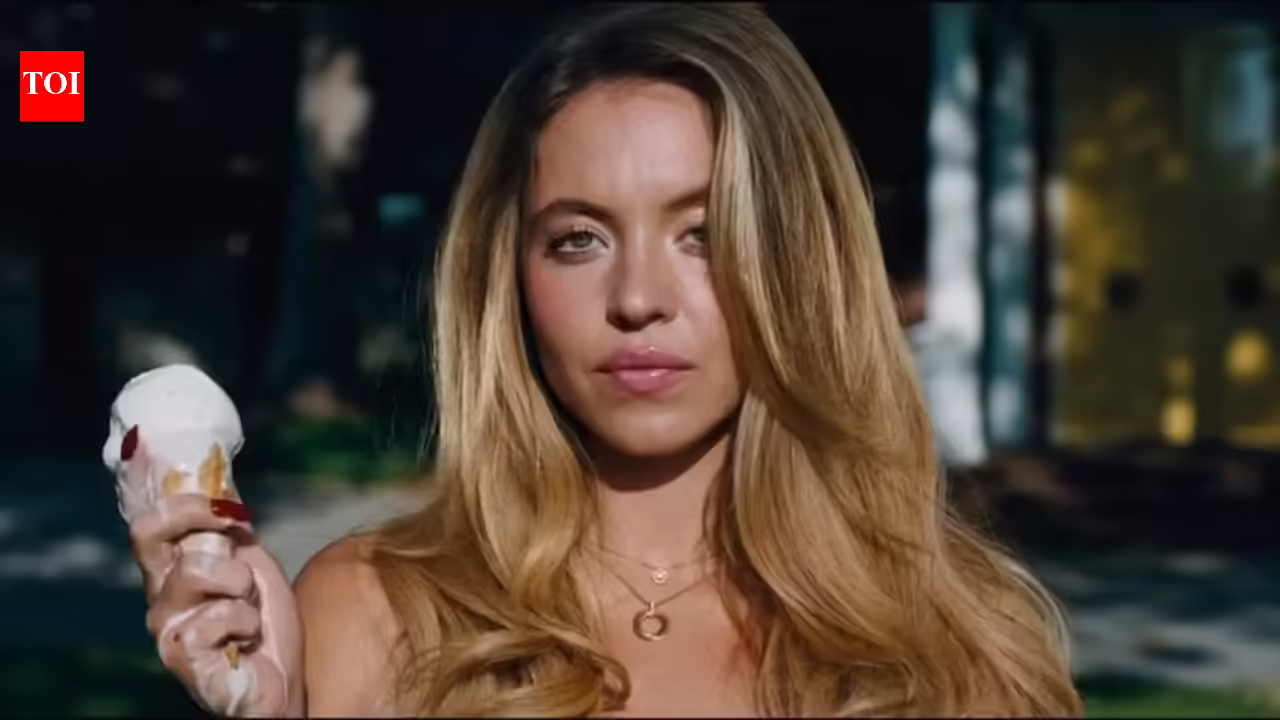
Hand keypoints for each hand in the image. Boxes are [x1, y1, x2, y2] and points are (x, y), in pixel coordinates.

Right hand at [124, 433, 302, 716]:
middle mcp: (160, 594)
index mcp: (173, 569)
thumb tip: (220, 476)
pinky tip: (245, 640)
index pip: (147, 520)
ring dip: (240, 583)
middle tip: (235, 523)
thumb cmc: (263, 625)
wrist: (283, 680)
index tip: (170, 460)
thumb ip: (230, 528)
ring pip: (196, 570)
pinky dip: (245, 622)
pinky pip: (216, 616)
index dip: (145, 483)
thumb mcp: (252, 562)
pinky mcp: (180, 656)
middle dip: (197, 514)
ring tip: (250, 606)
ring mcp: (166, 626)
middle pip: (148, 531)